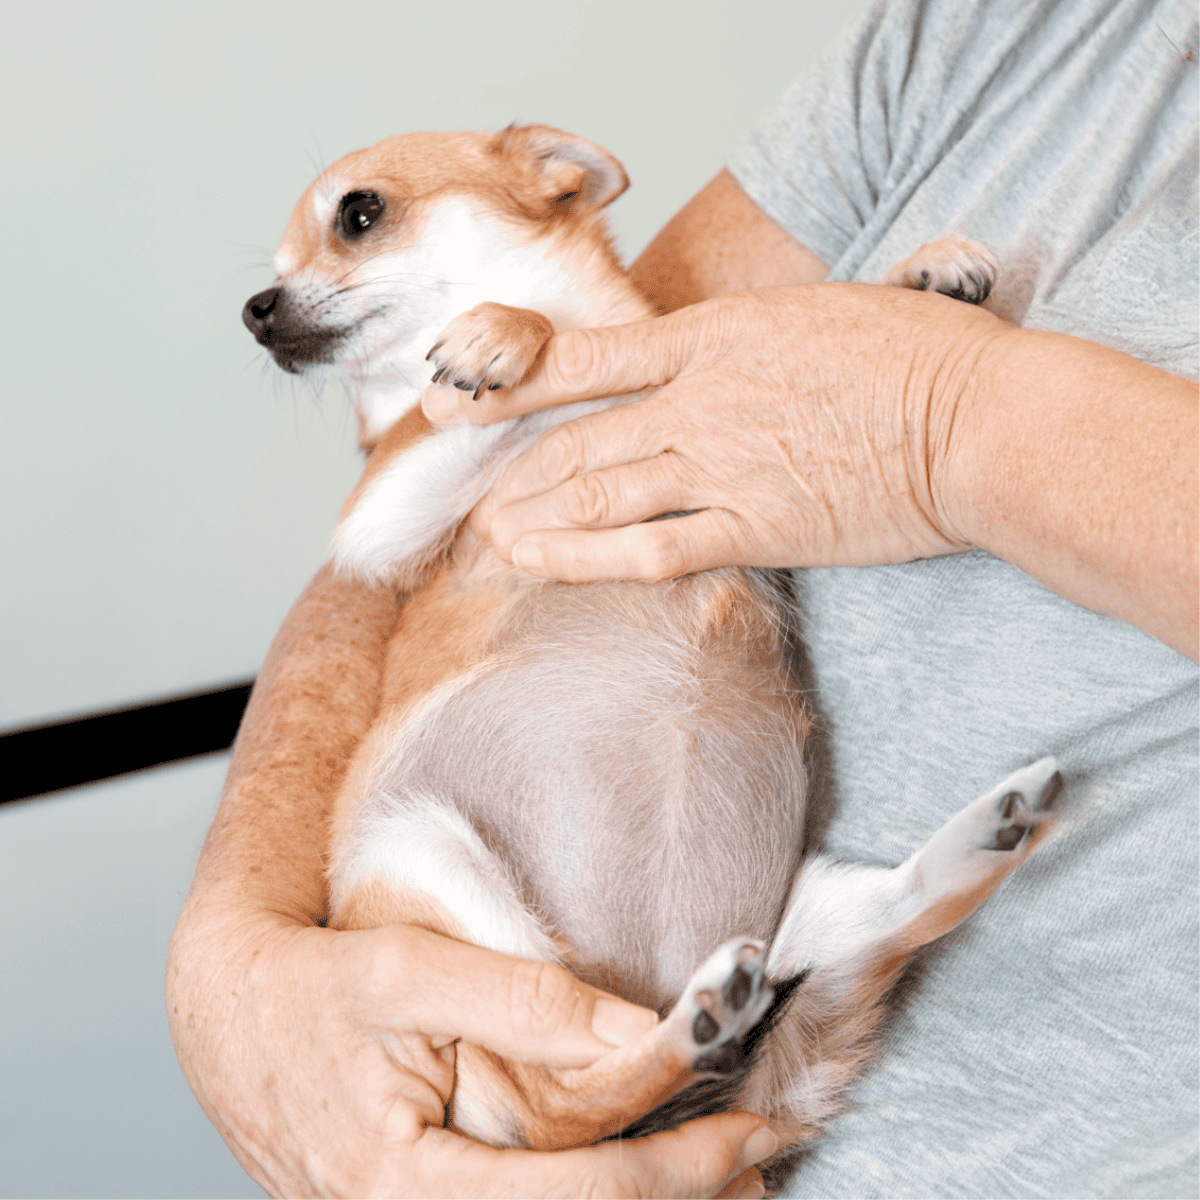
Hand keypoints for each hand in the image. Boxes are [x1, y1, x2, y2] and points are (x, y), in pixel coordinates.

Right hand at [167, 916, 776, 1197]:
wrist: (235, 1023)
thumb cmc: (316, 991)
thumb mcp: (411, 973)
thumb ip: (526, 1002)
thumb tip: (644, 1032)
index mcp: (407, 1187)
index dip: (679, 1172)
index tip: (750, 1131)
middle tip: (765, 1164)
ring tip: (733, 1181)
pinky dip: (593, 1198)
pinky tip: (647, 1180)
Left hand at [422, 284, 1005, 581]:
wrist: (976, 420)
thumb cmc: (914, 355)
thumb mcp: (811, 315)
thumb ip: (741, 342)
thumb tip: (705, 361)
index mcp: (712, 338)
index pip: (585, 360)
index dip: (509, 384)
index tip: (457, 401)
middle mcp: (700, 401)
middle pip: (579, 437)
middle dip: (515, 469)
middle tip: (470, 494)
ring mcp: (722, 468)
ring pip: (600, 493)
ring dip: (536, 517)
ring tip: (491, 536)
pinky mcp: (754, 529)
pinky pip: (651, 549)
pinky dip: (589, 559)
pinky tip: (546, 565)